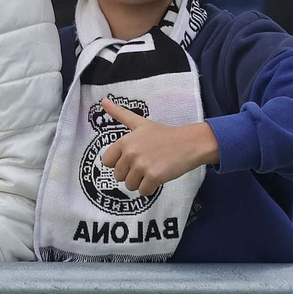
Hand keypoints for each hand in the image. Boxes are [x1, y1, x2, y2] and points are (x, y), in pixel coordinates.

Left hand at [99, 98, 218, 197]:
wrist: (189, 143)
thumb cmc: (164, 134)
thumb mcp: (140, 122)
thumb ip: (120, 114)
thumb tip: (103, 101)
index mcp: (124, 142)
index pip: (107, 162)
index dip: (119, 163)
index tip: (132, 158)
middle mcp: (130, 153)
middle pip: (118, 176)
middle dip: (131, 174)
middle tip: (146, 164)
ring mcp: (142, 165)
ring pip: (130, 186)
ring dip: (141, 182)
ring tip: (153, 169)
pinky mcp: (154, 176)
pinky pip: (143, 192)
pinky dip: (150, 189)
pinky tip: (159, 177)